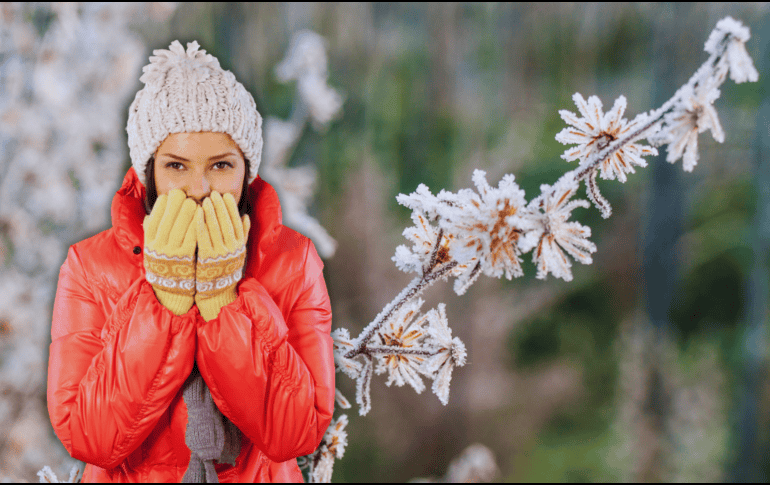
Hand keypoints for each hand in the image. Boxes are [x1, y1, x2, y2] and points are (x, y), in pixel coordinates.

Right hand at [143, 189, 200, 314]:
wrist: (171, 289)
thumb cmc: (163, 264)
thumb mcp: (152, 249)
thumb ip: (151, 232)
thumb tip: (150, 214)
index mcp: (149, 242)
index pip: (154, 217)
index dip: (163, 204)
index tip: (170, 195)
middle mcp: (159, 246)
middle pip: (168, 218)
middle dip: (177, 204)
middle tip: (185, 195)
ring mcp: (172, 251)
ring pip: (180, 225)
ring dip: (188, 211)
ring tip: (194, 201)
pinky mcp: (186, 256)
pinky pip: (192, 236)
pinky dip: (197, 223)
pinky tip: (202, 215)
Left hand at [195, 191, 249, 320]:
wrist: (217, 291)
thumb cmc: (226, 268)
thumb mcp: (238, 252)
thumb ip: (242, 234)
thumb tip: (246, 216)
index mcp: (240, 245)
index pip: (237, 222)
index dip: (231, 208)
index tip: (226, 196)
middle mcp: (232, 248)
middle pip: (227, 223)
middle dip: (220, 206)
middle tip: (214, 194)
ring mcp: (220, 253)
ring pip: (216, 228)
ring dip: (211, 212)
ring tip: (205, 200)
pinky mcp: (207, 257)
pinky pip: (204, 237)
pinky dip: (201, 223)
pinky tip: (197, 214)